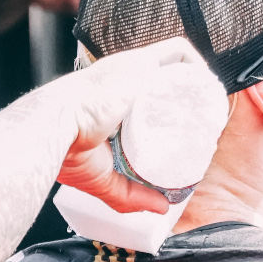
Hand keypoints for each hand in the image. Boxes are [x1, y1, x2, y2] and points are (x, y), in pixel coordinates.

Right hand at [52, 36, 223, 215]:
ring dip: (193, 81)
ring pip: (173, 66)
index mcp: (107, 100)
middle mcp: (121, 79)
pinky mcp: (141, 63)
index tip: (180, 129)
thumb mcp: (103, 178)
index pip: (144, 97)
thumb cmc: (66, 148)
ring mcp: (131, 68)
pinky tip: (205, 87)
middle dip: (183, 97)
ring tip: (206, 108)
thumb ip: (129, 195)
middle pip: (162, 80)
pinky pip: (177, 54)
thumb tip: (161, 208)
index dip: (164, 109)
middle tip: (198, 123)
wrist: (56, 128)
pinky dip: (195, 65)